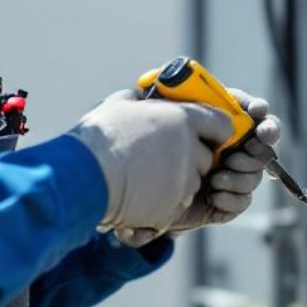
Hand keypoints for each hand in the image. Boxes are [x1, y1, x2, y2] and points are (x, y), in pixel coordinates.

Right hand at [69, 89, 233, 232]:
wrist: (85, 177)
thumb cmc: (99, 137)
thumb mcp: (118, 105)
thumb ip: (138, 100)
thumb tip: (139, 96)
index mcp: (182, 120)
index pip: (221, 125)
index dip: (214, 130)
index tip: (205, 134)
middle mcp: (190, 151)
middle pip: (206, 158)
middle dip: (191, 159)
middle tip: (164, 158)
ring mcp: (183, 182)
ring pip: (191, 183)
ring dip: (176, 183)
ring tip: (146, 179)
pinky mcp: (173, 209)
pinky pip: (176, 207)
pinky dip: (163, 204)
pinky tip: (140, 197)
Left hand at [115, 88, 280, 246]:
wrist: (140, 186)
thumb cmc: (151, 142)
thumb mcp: (157, 113)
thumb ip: (168, 91)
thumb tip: (175, 74)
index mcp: (223, 122)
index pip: (253, 111)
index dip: (260, 111)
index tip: (257, 112)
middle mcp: (232, 148)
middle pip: (263, 145)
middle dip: (260, 146)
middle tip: (245, 149)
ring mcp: (231, 175)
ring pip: (255, 175)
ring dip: (243, 175)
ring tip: (218, 177)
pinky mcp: (225, 201)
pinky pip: (243, 201)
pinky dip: (233, 198)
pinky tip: (214, 194)